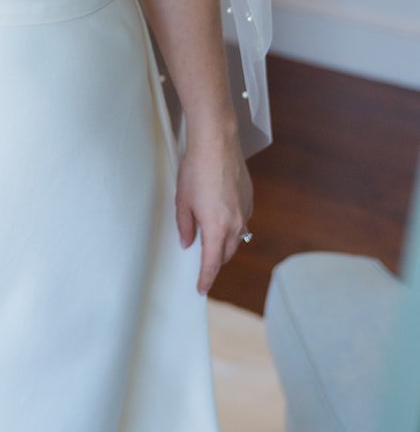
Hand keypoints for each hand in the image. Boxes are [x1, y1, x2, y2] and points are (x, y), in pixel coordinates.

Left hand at [175, 124, 252, 294]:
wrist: (217, 142)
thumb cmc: (196, 169)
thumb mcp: (182, 200)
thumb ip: (184, 226)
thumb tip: (187, 242)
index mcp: (216, 228)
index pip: (211, 263)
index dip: (205, 278)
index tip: (200, 288)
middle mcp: (235, 223)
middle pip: (226, 253)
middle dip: (214, 262)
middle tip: (202, 264)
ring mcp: (244, 211)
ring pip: (236, 238)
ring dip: (225, 244)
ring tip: (212, 243)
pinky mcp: (249, 198)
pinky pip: (242, 221)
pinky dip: (233, 227)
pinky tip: (223, 219)